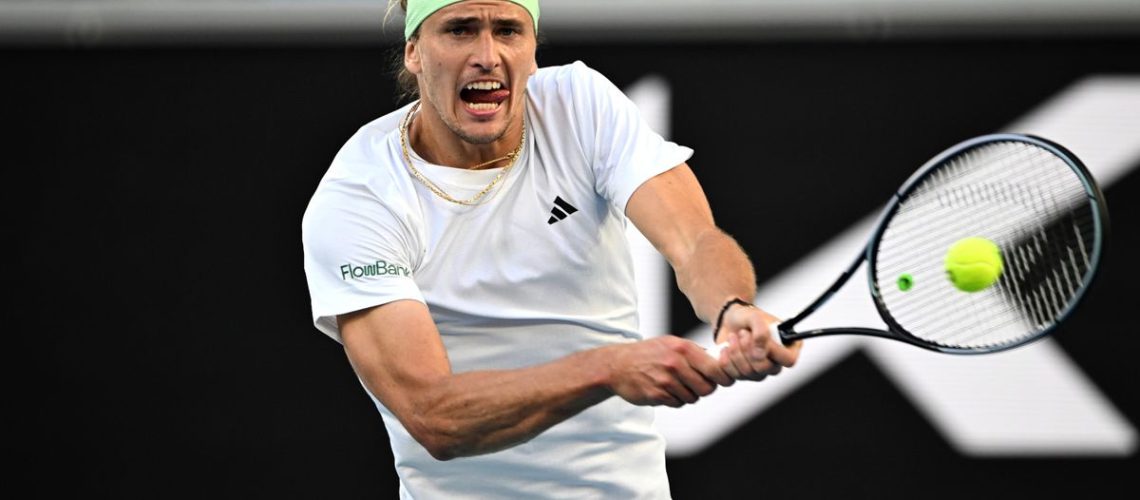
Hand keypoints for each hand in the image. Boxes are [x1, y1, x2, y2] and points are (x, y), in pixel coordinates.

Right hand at [604, 336, 733, 407]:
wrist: (617, 365)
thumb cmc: (647, 353)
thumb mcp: (670, 342)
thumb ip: (694, 351)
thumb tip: (717, 361)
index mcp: (683, 349)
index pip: (716, 369)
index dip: (724, 378)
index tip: (725, 380)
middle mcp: (676, 364)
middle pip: (707, 388)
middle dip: (704, 389)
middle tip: (695, 384)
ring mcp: (666, 381)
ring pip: (693, 398)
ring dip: (687, 395)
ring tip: (675, 385)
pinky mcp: (657, 395)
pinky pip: (677, 404)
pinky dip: (674, 400)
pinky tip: (665, 390)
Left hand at [714, 304, 801, 380]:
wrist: (729, 320)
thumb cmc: (747, 317)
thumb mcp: (755, 317)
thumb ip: (761, 332)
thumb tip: (760, 353)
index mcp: (787, 348)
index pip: (788, 360)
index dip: (773, 352)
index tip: (757, 337)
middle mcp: (775, 363)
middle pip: (765, 369)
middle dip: (748, 350)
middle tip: (742, 333)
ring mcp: (759, 372)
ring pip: (748, 373)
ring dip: (735, 353)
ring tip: (733, 337)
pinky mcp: (742, 375)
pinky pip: (733, 377)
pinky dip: (726, 362)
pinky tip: (725, 350)